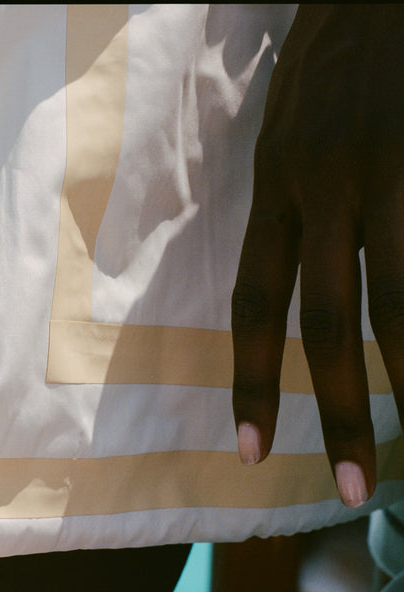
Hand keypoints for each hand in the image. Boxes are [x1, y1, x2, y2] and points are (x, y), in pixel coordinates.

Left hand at [232, 6, 403, 507]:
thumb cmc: (340, 56)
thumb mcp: (297, 133)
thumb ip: (301, 208)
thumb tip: (308, 288)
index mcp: (277, 185)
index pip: (254, 302)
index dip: (252, 381)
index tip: (252, 449)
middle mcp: (321, 184)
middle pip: (322, 319)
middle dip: (337, 407)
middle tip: (354, 484)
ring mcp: (386, 168)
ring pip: (397, 298)